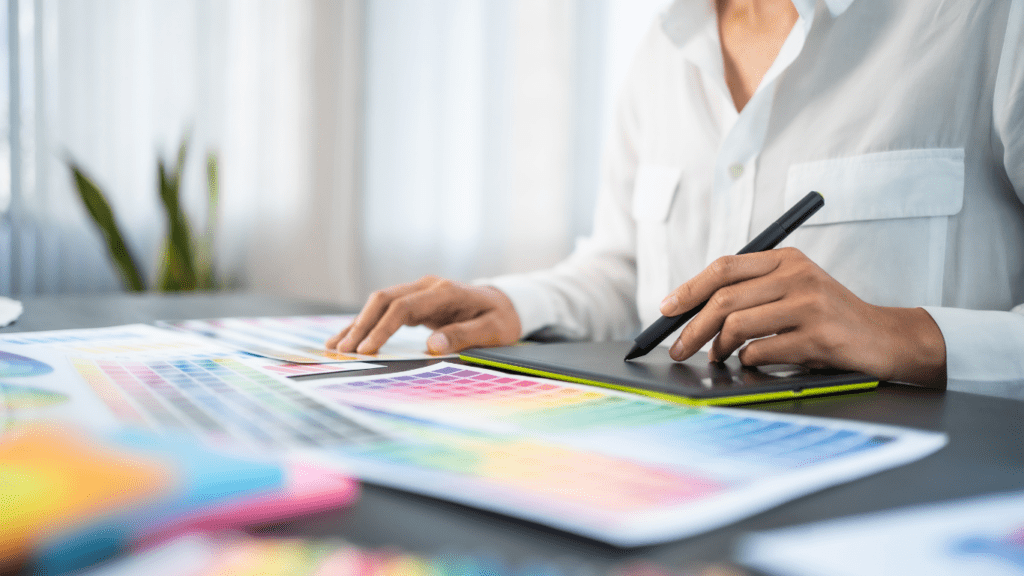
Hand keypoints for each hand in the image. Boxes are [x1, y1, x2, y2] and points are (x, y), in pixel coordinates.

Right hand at [326, 276, 521, 354]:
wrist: (507, 303)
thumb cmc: (501, 318)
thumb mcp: (492, 331)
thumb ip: (463, 335)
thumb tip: (431, 346)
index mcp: (445, 292)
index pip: (404, 307)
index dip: (382, 328)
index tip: (366, 350)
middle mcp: (428, 287)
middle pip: (385, 300)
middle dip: (361, 325)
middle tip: (343, 351)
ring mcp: (420, 291)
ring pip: (380, 303)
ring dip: (358, 324)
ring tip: (334, 346)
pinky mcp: (416, 301)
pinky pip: (386, 310)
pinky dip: (367, 324)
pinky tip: (350, 337)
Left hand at [659, 247, 946, 386]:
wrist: (885, 338)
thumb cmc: (828, 317)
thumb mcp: (795, 288)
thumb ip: (753, 290)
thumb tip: (692, 310)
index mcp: (786, 258)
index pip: (724, 267)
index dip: (689, 288)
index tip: (666, 309)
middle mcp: (798, 275)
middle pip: (724, 300)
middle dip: (692, 327)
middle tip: (678, 347)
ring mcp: (809, 305)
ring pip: (738, 326)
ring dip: (718, 348)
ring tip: (717, 357)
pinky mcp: (818, 337)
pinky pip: (761, 352)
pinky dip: (747, 360)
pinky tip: (752, 361)